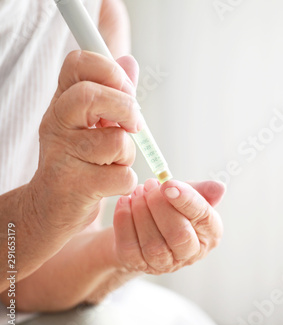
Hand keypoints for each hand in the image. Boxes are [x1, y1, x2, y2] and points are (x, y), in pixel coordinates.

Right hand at [28, 51, 141, 233]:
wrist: (51, 206)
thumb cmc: (79, 159)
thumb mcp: (91, 121)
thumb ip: (113, 92)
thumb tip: (129, 62)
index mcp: (62, 101)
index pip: (78, 63)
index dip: (110, 70)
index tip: (125, 89)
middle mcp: (57, 123)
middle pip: (90, 96)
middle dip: (125, 108)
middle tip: (133, 125)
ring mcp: (63, 155)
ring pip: (115, 141)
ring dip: (128, 154)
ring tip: (114, 162)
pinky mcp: (76, 186)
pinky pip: (123, 176)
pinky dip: (126, 180)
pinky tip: (109, 182)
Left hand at [112, 179, 224, 273]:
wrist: (142, 225)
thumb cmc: (170, 208)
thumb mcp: (186, 195)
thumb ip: (201, 191)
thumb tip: (219, 188)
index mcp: (209, 233)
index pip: (203, 217)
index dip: (186, 200)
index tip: (168, 183)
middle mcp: (190, 253)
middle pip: (178, 234)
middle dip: (161, 207)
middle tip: (150, 185)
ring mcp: (164, 264)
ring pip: (153, 244)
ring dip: (141, 213)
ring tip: (137, 192)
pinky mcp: (138, 265)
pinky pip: (130, 247)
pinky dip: (124, 221)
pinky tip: (124, 202)